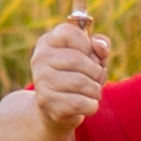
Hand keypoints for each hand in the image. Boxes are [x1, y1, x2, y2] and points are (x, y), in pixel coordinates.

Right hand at [20, 11, 114, 127]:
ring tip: (91, 92)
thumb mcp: (92, 57)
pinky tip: (86, 104)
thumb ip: (100, 46)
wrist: (56, 108)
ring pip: (81, 83)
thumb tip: (99, 46)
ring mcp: (41, 80)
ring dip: (96, 90)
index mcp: (48, 41)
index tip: (89, 55)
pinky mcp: (46, 102)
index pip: (70, 33)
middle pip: (78, 60)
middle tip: (95, 79)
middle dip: (96, 72)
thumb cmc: (78, 76)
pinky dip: (92, 105)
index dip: (87, 45)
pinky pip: (80, 103)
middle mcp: (40, 58)